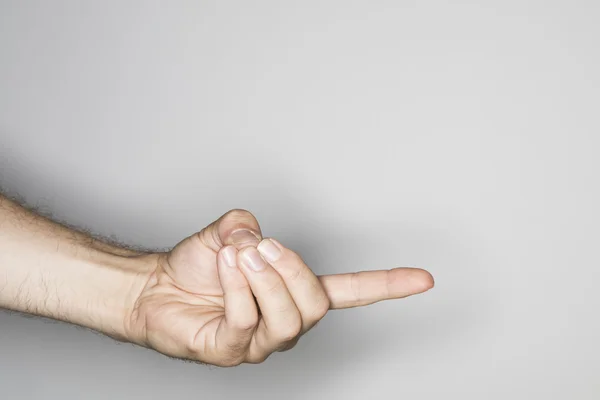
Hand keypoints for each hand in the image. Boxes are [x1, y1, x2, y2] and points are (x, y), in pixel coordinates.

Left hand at [127, 210, 433, 365]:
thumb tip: (256, 237)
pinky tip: (226, 268)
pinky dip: (237, 287)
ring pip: (288, 318)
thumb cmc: (199, 266)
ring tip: (241, 255)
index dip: (387, 286)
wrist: (156, 288)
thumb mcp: (230, 232)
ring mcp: (261, 341)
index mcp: (297, 292)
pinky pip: (247, 322)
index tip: (424, 280)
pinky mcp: (233, 352)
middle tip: (261, 246)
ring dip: (264, 278)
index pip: (352, 293)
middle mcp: (287, 321)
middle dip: (291, 269)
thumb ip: (247, 225)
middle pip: (316, 306)